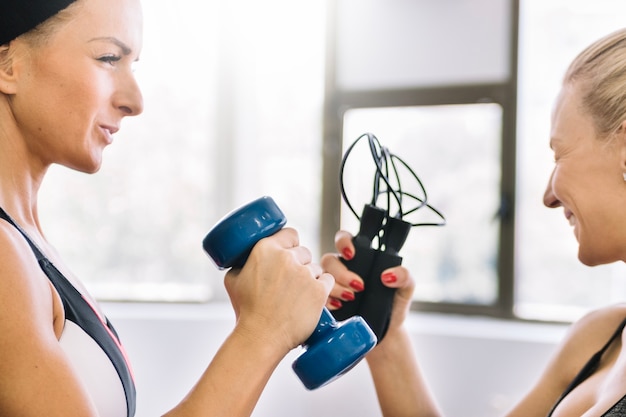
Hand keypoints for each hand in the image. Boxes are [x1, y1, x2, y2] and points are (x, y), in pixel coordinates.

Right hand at [224, 227, 333, 353]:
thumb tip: (247, 259)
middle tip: (289, 282)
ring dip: (310, 278)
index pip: (290, 234)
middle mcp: (287, 257)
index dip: (291, 244)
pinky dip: (322, 288)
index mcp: (265, 249)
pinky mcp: (319, 290)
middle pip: (303, 252)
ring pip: (315, 268)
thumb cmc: (246, 312)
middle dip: (299, 264)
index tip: (289, 253)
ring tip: (296, 296)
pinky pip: (328, 280)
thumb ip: (242, 264)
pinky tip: (311, 298)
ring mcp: (305, 273)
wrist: (260, 338)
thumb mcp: (232, 280)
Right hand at [320, 230, 414, 338]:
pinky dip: (327, 300)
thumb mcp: (406, 289)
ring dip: (335, 287)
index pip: (344, 239)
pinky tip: (339, 307)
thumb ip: (404, 276)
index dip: (343, 242)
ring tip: (351, 298)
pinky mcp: (326, 301)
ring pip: (322, 276)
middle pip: (329, 260)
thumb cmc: (394, 306)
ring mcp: (332, 285)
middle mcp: (342, 268)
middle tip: (359, 286)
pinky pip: (317, 296)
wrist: (387, 333)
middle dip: (342, 273)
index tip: (351, 254)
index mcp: (360, 258)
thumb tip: (387, 275)